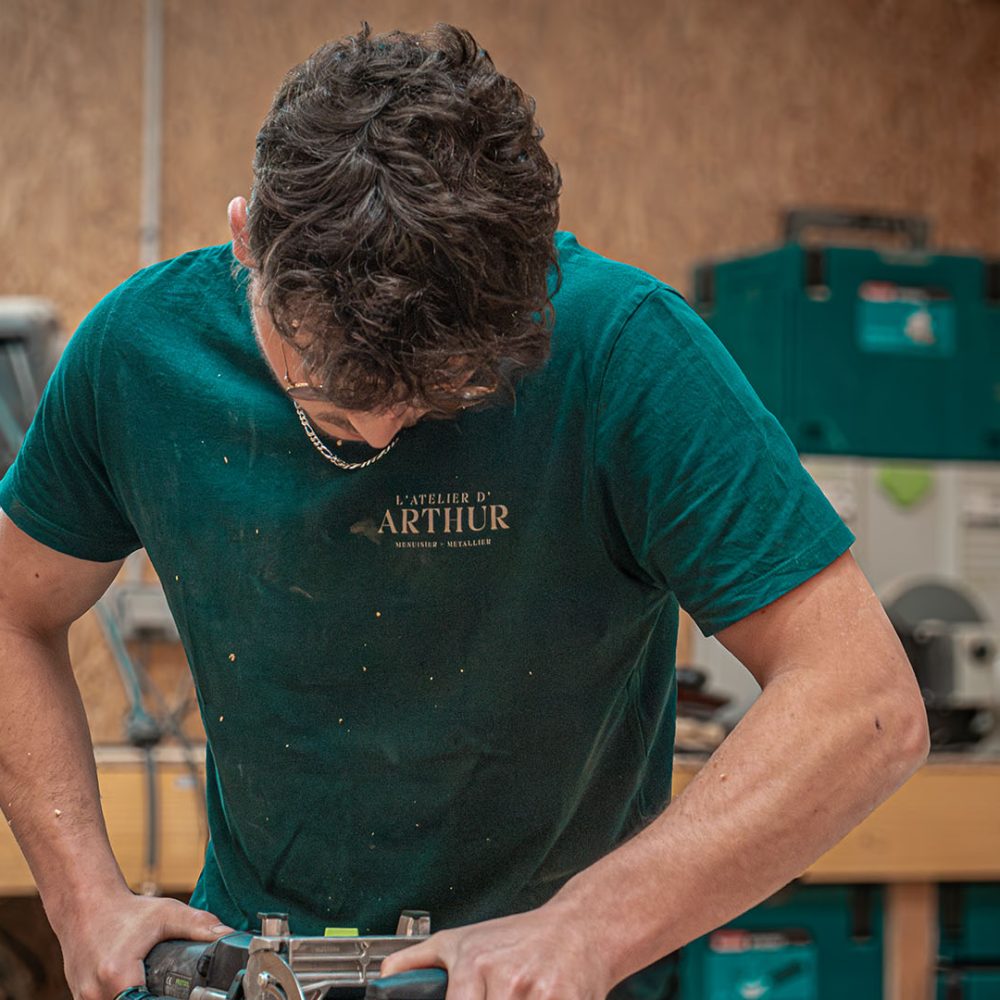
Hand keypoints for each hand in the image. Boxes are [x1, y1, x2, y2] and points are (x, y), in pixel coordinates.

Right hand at [50, 886, 233, 999]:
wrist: (84, 905)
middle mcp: (96, 994)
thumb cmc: (126, 910)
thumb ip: (200, 925)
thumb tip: (229, 935)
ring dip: (140, 999)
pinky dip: (124, 999)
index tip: (183, 994)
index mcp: (117, 975)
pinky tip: (142, 989)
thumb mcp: (166, 914)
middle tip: (170, 989)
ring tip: (158, 988)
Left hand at [378, 903, 612, 999]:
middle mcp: (505, 980)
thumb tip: (385, 977)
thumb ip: (419, 960)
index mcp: (474, 965)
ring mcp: (536, 995)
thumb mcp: (463, 940)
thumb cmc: (519, 936)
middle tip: (493, 997)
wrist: (579, 928)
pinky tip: (534, 999)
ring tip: (514, 998)